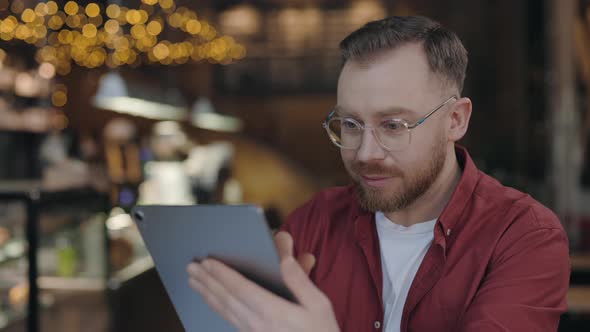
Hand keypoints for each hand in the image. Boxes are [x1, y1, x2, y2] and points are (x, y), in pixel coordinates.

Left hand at [187, 231, 339, 331]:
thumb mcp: (320, 305)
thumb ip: (299, 281)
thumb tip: (284, 259)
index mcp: (273, 311)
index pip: (240, 288)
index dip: (222, 274)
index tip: (207, 262)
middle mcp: (257, 324)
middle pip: (226, 299)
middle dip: (207, 281)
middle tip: (190, 267)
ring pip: (224, 311)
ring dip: (207, 294)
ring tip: (193, 281)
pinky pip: (230, 321)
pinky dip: (218, 308)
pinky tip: (213, 302)